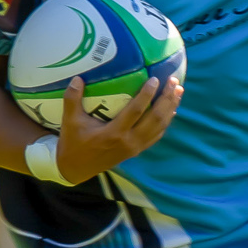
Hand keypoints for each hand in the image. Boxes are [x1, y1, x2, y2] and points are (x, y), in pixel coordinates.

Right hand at [53, 74, 182, 184]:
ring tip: (178, 91)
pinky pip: (156, 135)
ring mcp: (135, 148)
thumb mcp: (70, 121)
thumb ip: (72, 99)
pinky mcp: (136, 151)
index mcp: (114, 133)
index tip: (155, 79)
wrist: (76, 169)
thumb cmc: (73, 143)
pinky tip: (171, 110)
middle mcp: (129, 141)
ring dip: (170, 108)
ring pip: (160, 127)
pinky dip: (166, 122)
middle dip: (167, 99)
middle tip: (174, 81)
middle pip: (155, 119)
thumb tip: (77, 78)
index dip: (147, 95)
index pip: (136, 111)